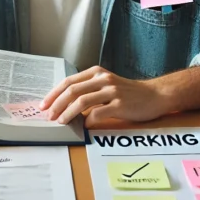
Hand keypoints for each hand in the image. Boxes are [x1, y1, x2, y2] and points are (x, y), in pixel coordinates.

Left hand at [39, 66, 170, 126]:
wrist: (155, 95)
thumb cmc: (129, 93)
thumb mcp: (106, 85)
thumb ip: (89, 90)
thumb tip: (65, 105)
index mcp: (96, 72)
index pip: (68, 81)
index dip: (53, 94)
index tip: (44, 105)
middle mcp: (102, 79)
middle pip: (72, 90)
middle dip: (57, 104)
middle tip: (49, 116)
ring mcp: (112, 91)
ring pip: (82, 101)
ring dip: (68, 113)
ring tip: (61, 122)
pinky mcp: (120, 104)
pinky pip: (98, 113)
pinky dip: (87, 121)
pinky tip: (83, 127)